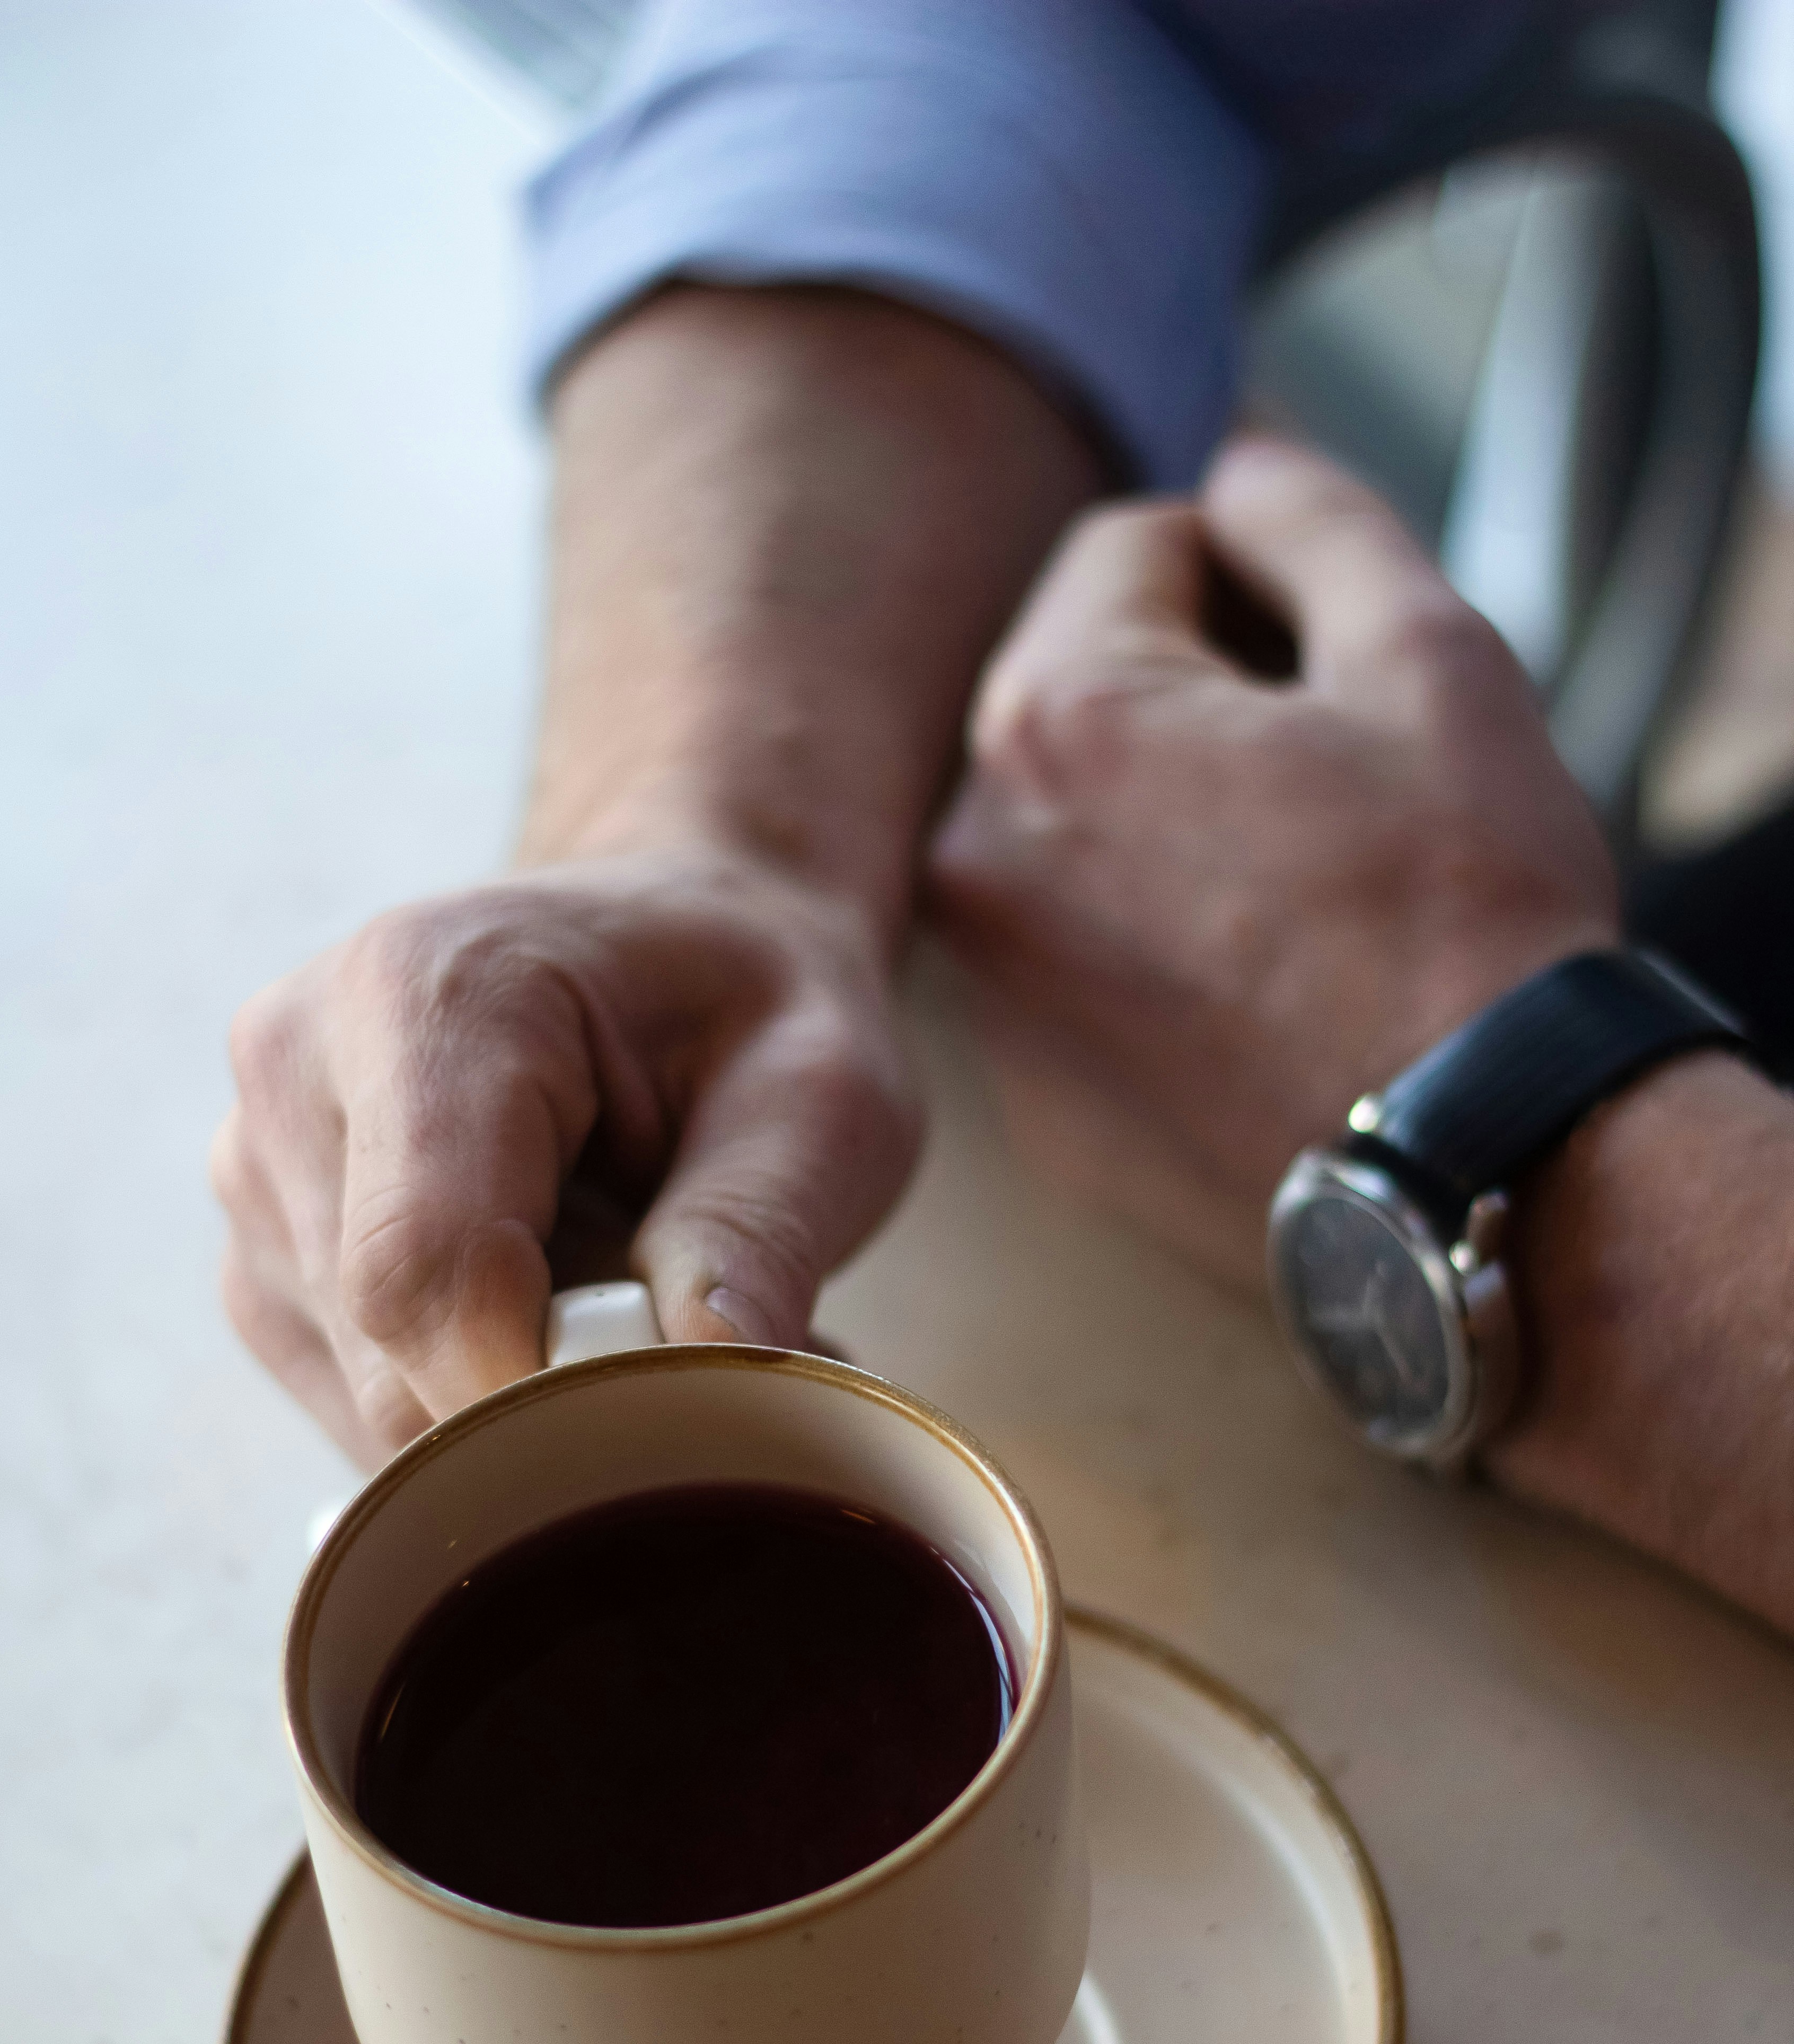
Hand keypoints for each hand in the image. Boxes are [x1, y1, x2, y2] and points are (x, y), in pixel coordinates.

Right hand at [212, 847, 918, 1465]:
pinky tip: (562, 1324)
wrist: (675, 939)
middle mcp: (297, 1073)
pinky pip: (358, 1409)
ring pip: (370, 1406)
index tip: (671, 1431)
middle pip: (389, 1359)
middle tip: (697, 1350)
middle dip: (556, 1410)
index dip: (537, 1397)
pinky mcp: (267, 1258)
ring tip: (636, 1312)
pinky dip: (478, 1408)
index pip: (420, 1270)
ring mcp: (261, 1172)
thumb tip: (701, 1371)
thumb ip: (758, 1229)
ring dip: (523, 1412)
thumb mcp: (820, 1090)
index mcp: (421, 993)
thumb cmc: (746, 1003)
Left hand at [930, 438, 1618, 1288]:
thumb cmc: (1464, 922)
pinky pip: (1072, 970)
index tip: (1333, 651)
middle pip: (1077, 687)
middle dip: (1198, 694)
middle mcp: (975, 855)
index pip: (1125, 547)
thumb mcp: (1428, 654)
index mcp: (1054, 715)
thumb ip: (1309, 517)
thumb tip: (1237, 465)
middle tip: (1333, 773)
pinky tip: (1261, 990)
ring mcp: (994, 997)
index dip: (1251, 572)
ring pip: (1069, 831)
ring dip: (1164, 822)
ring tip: (1300, 886)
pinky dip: (1145, 952)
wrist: (1475, 1171)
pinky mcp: (1034, 1106)